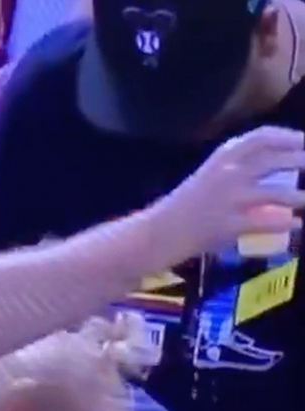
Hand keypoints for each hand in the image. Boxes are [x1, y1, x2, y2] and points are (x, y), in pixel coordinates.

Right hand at [151, 125, 304, 262]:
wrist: (158, 233)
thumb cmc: (186, 206)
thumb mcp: (211, 176)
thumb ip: (242, 168)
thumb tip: (284, 166)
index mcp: (222, 156)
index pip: (265, 137)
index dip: (293, 138)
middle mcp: (227, 172)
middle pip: (278, 160)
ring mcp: (228, 198)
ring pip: (278, 193)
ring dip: (302, 198)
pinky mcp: (229, 225)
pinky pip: (268, 222)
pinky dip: (289, 224)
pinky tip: (299, 225)